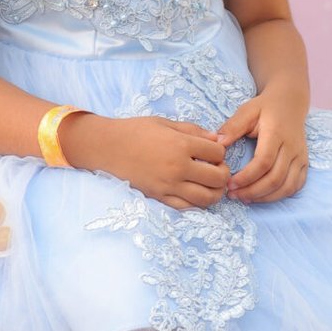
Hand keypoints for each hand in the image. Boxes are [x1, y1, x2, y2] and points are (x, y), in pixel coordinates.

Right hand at [66, 113, 227, 210]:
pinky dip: (197, 203)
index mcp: (180, 145)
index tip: (213, 151)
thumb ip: (193, 131)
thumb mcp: (166, 123)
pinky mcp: (159, 197)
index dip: (220, 151)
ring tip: (212, 185)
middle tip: (217, 169)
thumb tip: (216, 140)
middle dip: (223, 173)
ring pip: (206, 198)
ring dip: (215, 192)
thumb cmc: (136, 131)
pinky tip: (196, 194)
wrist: (108, 148)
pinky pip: (186, 207)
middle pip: (217, 178)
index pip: (217, 153)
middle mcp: (177, 167)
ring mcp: (169, 185)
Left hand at [217, 86, 308, 204]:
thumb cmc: (265, 108)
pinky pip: (296, 186)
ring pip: (287, 186)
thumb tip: (217, 144)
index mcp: (276, 134)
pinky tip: (263, 195)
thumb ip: (233, 127)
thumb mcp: (247, 111)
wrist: (290, 102)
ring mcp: (301, 156)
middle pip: (275, 179)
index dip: (246, 177)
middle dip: (253, 191)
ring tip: (245, 198)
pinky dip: (280, 195)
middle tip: (233, 195)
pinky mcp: (305, 163)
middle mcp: (292, 147)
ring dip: (266, 197)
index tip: (229, 184)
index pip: (264, 162)